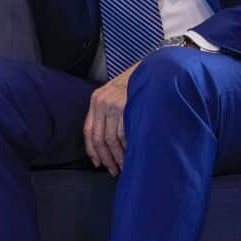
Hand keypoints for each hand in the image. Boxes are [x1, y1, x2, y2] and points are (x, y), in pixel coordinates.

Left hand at [83, 62, 137, 176]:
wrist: (152, 69)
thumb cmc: (136, 84)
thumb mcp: (115, 94)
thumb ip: (109, 113)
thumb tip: (108, 141)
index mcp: (96, 100)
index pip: (88, 130)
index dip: (92, 150)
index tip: (97, 163)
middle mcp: (102, 103)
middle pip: (99, 138)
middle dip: (106, 158)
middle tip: (113, 171)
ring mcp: (114, 105)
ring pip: (111, 139)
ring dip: (118, 157)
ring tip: (124, 167)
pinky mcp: (127, 108)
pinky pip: (124, 134)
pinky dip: (128, 148)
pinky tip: (132, 156)